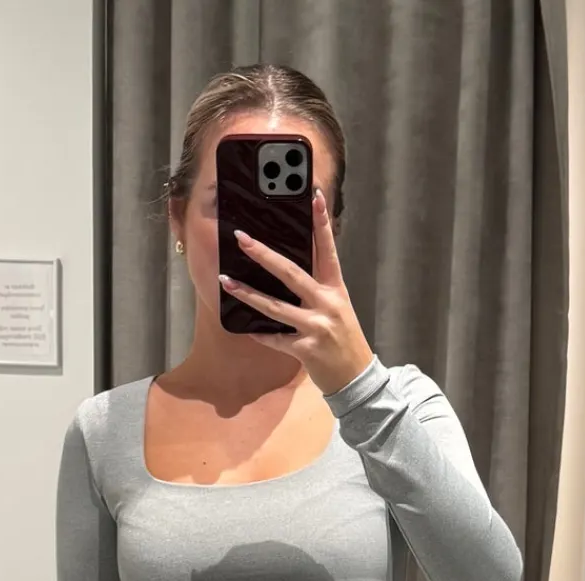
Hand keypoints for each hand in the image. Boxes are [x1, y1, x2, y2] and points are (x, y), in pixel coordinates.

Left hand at [220, 188, 375, 395]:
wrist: (357, 378)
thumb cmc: (345, 341)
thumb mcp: (339, 308)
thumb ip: (319, 289)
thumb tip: (289, 271)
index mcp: (336, 290)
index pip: (327, 251)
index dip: (321, 224)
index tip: (313, 198)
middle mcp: (326, 304)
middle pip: (291, 273)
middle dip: (264, 255)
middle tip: (242, 239)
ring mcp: (316, 327)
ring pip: (275, 307)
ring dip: (248, 294)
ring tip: (227, 281)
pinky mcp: (306, 350)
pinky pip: (276, 339)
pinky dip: (260, 334)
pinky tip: (245, 327)